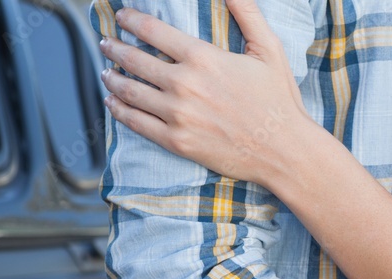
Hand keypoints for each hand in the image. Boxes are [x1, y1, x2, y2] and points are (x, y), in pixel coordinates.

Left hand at [98, 0, 311, 187]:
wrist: (286, 152)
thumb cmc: (280, 102)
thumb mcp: (269, 50)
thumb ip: (247, 14)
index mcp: (203, 58)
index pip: (152, 30)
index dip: (131, 20)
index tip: (122, 17)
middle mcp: (184, 84)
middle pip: (134, 59)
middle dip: (114, 48)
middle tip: (106, 43)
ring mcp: (178, 115)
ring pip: (130, 91)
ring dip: (112, 79)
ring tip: (106, 72)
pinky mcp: (177, 141)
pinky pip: (137, 123)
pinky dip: (120, 110)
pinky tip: (113, 103)